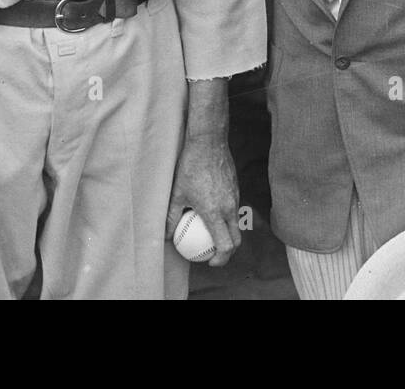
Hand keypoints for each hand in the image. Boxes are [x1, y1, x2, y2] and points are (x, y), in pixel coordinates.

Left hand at [166, 133, 240, 266]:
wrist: (208, 142)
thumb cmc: (190, 167)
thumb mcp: (176, 194)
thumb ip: (172, 217)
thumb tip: (167, 235)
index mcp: (216, 212)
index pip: (226, 245)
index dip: (221, 259)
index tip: (210, 261)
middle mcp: (230, 207)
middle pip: (236, 238)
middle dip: (228, 251)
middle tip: (213, 254)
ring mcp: (235, 196)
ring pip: (236, 222)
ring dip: (227, 233)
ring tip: (211, 233)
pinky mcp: (236, 187)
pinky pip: (234, 208)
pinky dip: (226, 216)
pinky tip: (213, 210)